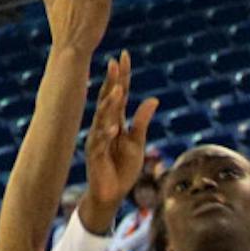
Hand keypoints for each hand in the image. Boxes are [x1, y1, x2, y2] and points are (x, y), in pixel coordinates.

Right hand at [76, 52, 158, 232]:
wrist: (110, 194)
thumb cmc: (123, 168)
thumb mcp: (137, 143)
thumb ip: (142, 121)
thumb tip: (154, 99)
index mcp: (116, 120)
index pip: (119, 94)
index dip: (122, 76)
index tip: (123, 56)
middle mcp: (104, 126)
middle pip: (109, 100)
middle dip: (112, 82)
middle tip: (114, 63)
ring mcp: (98, 139)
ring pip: (102, 118)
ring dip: (109, 104)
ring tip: (117, 90)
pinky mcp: (95, 156)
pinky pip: (100, 143)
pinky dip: (106, 135)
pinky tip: (112, 127)